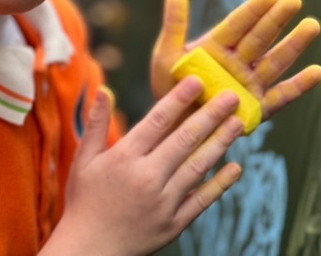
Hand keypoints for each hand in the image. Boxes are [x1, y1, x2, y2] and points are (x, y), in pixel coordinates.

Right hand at [44, 81, 242, 255]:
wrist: (90, 250)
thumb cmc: (84, 201)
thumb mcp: (83, 160)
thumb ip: (96, 124)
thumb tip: (105, 90)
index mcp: (124, 158)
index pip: (157, 121)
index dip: (178, 99)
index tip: (197, 81)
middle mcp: (147, 177)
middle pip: (184, 140)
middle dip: (210, 115)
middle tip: (231, 96)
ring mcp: (163, 202)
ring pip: (198, 166)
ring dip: (220, 142)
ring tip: (237, 122)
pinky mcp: (174, 224)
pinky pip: (202, 200)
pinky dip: (220, 183)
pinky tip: (235, 167)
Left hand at [150, 0, 320, 119]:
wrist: (175, 126)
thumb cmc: (170, 88)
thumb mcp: (166, 55)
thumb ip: (174, 25)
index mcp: (217, 46)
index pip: (238, 23)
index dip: (254, 9)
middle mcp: (238, 61)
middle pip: (260, 37)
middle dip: (277, 19)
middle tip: (294, 0)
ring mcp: (250, 83)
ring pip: (275, 61)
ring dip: (293, 45)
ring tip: (312, 25)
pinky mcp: (258, 107)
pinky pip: (281, 96)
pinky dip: (299, 86)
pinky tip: (317, 72)